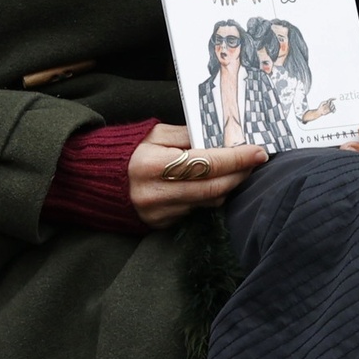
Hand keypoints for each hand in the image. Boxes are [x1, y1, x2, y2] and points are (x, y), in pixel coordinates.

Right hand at [127, 123, 266, 227]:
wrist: (99, 180)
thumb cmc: (131, 151)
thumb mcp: (155, 134)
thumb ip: (189, 134)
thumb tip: (222, 137)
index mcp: (152, 164)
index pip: (206, 162)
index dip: (236, 157)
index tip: (258, 151)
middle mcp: (155, 192)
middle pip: (213, 187)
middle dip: (239, 173)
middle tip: (254, 161)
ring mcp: (158, 212)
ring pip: (209, 202)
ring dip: (228, 186)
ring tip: (235, 170)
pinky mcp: (161, 224)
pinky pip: (197, 212)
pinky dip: (210, 197)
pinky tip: (212, 184)